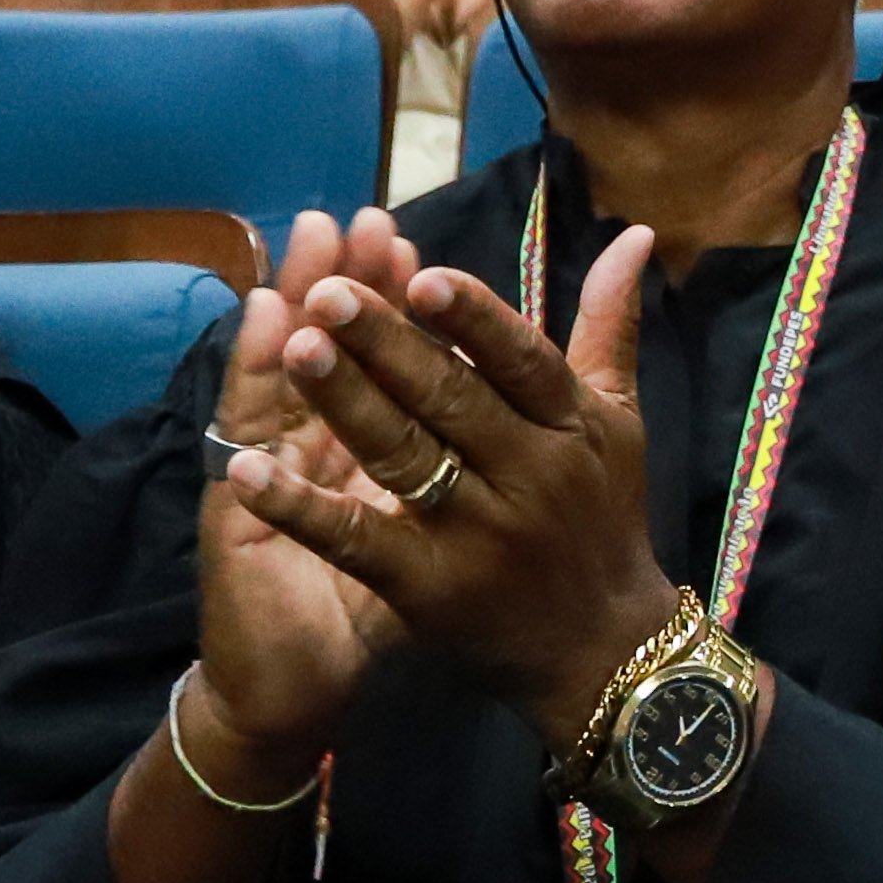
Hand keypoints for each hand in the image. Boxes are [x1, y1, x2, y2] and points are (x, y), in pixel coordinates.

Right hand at [186, 216, 416, 772]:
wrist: (298, 685)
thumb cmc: (373, 604)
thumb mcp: (429, 528)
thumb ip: (464, 455)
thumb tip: (505, 393)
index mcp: (362, 443)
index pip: (379, 356)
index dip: (391, 300)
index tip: (406, 240)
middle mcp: (310, 444)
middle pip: (326, 351)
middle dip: (345, 287)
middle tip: (353, 222)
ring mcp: (269, 470)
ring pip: (280, 382)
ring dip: (290, 318)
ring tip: (301, 261)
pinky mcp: (237, 512)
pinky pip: (250, 448)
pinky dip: (252, 400)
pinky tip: (257, 345)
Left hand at [227, 215, 682, 753]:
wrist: (603, 651)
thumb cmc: (605, 517)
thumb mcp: (619, 419)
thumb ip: (610, 326)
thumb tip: (633, 231)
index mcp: (572, 425)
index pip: (522, 360)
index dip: (473, 318)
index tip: (420, 273)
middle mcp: (530, 475)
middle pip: (451, 401)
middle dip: (388, 345)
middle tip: (329, 292)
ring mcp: (477, 535)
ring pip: (403, 458)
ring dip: (346, 403)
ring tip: (294, 349)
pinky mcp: (428, 589)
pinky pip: (356, 540)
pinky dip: (300, 508)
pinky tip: (249, 471)